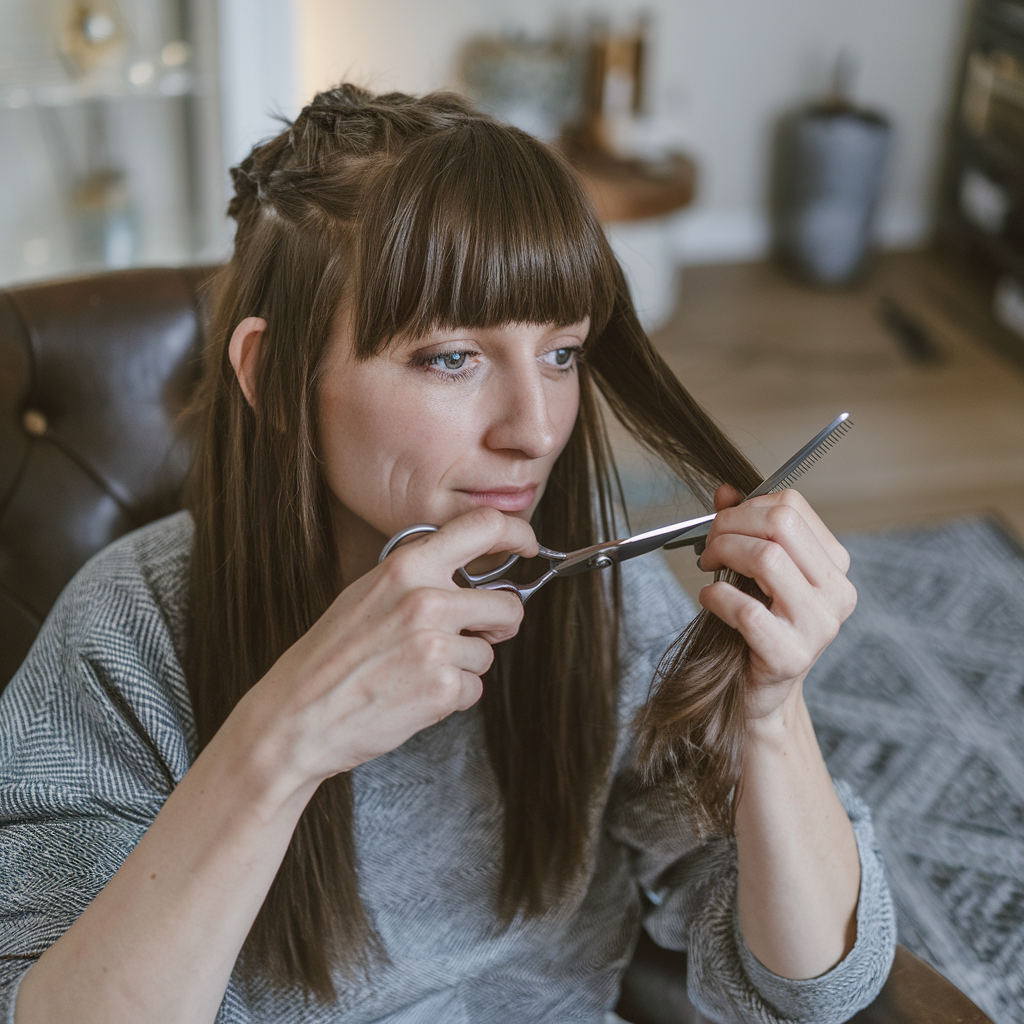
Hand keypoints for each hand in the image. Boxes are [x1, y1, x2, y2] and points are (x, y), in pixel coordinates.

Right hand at [234, 506, 534, 793]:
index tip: (527, 546)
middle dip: (499, 624)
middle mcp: (426, 599)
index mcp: (406, 565)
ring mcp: (436, 645)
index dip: (518, 534)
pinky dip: (453, 696)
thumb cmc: (330, 655)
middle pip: (509, 604)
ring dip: (464, 666)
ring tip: (416, 669)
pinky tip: (415, 693)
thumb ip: (420, 574)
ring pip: (488, 653)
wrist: (297, 713)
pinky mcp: (442, 689)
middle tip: (475, 634)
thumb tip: (473, 570)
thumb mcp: (368, 591)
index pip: (484, 526)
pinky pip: (475, 689)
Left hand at [697, 485, 856, 722]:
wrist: (761, 693)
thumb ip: (745, 528)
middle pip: (781, 524)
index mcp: (833, 566)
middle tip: (709, 545)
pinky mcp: (791, 655)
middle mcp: (836, 592)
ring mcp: (818, 626)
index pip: (792, 507)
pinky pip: (747, 610)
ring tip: (708, 567)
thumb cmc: (758, 628)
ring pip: (767, 559)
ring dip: (724, 553)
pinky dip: (717, 596)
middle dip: (731, 524)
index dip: (747, 507)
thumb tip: (726, 490)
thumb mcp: (756, 573)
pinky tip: (709, 599)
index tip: (723, 524)